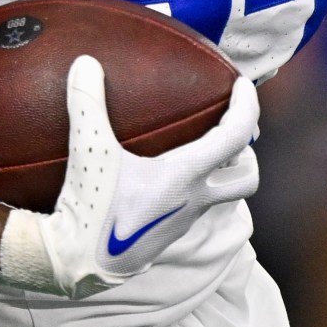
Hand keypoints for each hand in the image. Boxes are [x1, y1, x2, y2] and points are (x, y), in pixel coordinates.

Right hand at [0, 56, 261, 297]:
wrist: (78, 264)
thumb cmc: (91, 208)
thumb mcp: (88, 151)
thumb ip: (87, 104)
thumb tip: (85, 62)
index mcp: (186, 176)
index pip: (236, 135)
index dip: (246, 106)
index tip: (243, 86)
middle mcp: (194, 200)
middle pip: (247, 179)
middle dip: (248, 153)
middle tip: (232, 129)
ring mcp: (183, 221)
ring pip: (224, 197)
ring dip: (224, 173)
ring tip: (203, 150)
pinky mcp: (167, 235)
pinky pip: (195, 207)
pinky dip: (194, 188)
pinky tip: (166, 178)